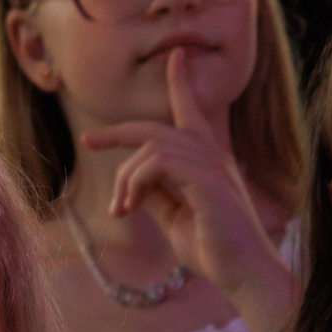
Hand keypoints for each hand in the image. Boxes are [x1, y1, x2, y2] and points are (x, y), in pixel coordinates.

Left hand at [82, 50, 294, 331]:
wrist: (244, 275)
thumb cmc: (214, 251)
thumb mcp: (175, 220)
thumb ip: (156, 198)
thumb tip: (131, 185)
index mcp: (207, 161)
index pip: (192, 111)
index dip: (181, 82)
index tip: (175, 57)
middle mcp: (211, 155)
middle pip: (156, 128)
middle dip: (118, 130)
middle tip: (87, 139)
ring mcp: (211, 164)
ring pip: (152, 147)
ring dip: (126, 177)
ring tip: (120, 208)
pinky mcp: (207, 179)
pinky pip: (157, 162)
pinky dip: (135, 181)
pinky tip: (129, 206)